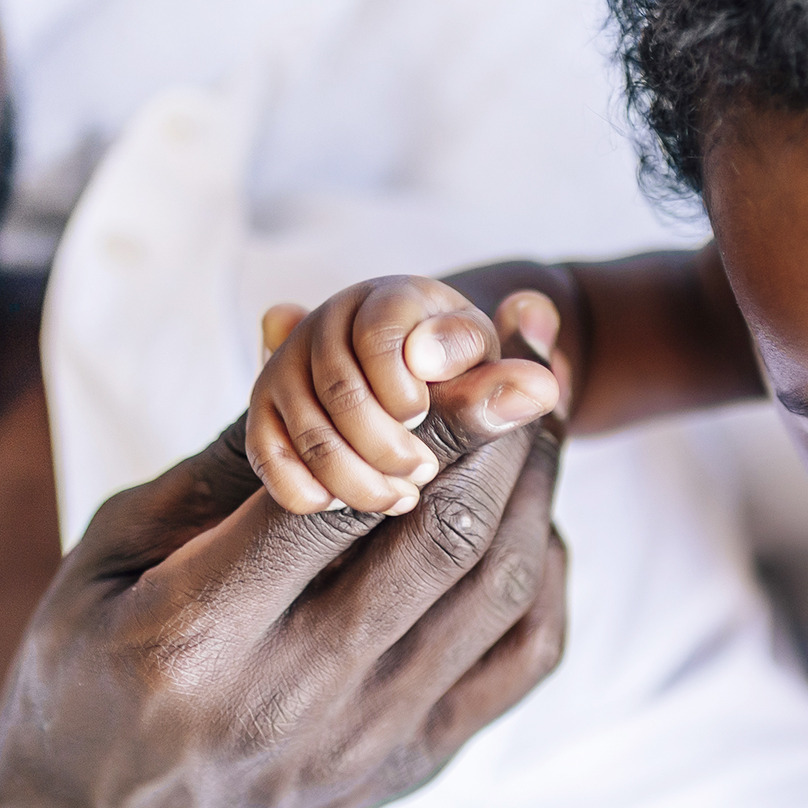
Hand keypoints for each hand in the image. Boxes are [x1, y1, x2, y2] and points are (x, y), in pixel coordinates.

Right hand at [0, 358, 567, 807]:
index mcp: (196, 632)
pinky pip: (523, 655)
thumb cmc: (88, 670)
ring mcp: (368, 737)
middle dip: (501, 432)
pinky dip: (543, 572)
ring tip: (538, 420)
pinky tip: (529, 519)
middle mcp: (294, 693)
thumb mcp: (113, 552)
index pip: (342, 500)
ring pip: (497, 588)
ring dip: (534, 489)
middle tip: (530, 359)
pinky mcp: (416, 764)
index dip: (425, 414)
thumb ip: (224, 461)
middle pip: (441, 537)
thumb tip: (313, 340)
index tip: (476, 340)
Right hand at [249, 276, 562, 514]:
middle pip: (341, 388)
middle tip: (422, 473)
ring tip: (398, 499)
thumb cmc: (463, 379)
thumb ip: (501, 383)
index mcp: (391, 301)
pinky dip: (302, 486)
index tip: (424, 417)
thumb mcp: (486, 375)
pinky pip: (267, 455)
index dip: (404, 385)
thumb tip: (541, 389)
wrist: (426, 389)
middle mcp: (329, 323)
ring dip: (353, 472)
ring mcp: (287, 370)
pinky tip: (341, 507)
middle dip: (384, 441)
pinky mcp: (266, 417)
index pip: (383, 333)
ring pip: (307, 429)